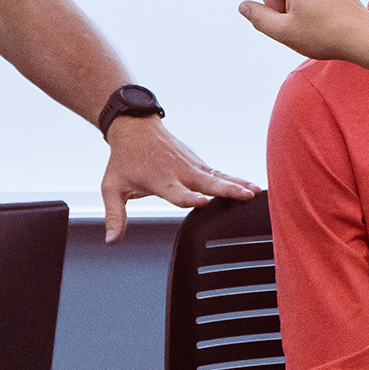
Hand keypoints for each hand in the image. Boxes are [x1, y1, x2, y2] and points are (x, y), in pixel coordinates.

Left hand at [101, 115, 257, 243]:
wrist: (136, 128)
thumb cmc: (124, 160)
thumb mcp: (112, 188)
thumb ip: (115, 216)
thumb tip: (112, 241)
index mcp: (160, 180)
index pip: (177, 191)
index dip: (189, 197)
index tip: (203, 202)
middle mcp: (180, 171)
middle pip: (207, 182)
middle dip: (226, 189)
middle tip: (245, 195)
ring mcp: (192, 166)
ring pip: (219, 177)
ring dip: (238, 184)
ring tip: (256, 192)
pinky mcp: (199, 163)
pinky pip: (220, 174)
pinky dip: (236, 180)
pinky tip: (253, 187)